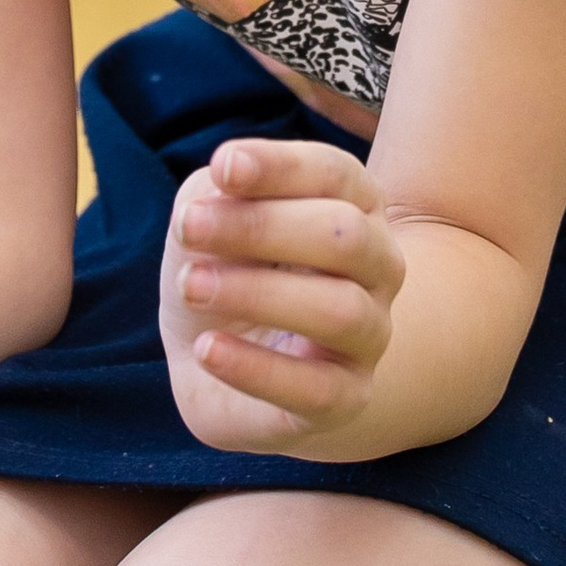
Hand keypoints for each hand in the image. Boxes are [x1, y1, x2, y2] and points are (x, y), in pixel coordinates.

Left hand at [160, 137, 406, 458]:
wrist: (220, 365)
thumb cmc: (224, 271)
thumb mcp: (207, 222)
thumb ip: (215, 198)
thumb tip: (222, 191)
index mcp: (355, 207)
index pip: (336, 174)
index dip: (282, 167)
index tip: (224, 167)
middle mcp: (378, 267)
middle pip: (347, 236)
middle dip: (262, 227)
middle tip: (187, 228)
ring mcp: (370, 335)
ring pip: (340, 310)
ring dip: (257, 293)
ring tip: (191, 284)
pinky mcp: (345, 398)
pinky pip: (317, 389)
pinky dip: (256, 368)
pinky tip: (207, 350)